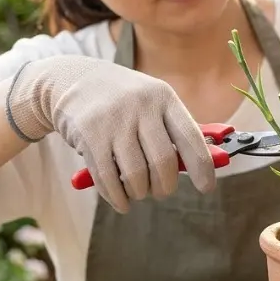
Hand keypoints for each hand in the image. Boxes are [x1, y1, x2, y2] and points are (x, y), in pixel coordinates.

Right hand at [6, 55, 215, 212]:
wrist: (72, 80)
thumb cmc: (123, 101)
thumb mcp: (151, 103)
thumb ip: (174, 132)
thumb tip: (206, 165)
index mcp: (163, 98)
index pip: (191, 138)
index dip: (203, 167)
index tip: (206, 188)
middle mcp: (141, 107)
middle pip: (163, 163)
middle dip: (165, 187)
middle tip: (160, 191)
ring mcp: (114, 121)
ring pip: (136, 176)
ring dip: (140, 193)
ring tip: (138, 190)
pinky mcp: (89, 137)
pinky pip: (108, 180)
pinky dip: (118, 198)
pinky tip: (121, 200)